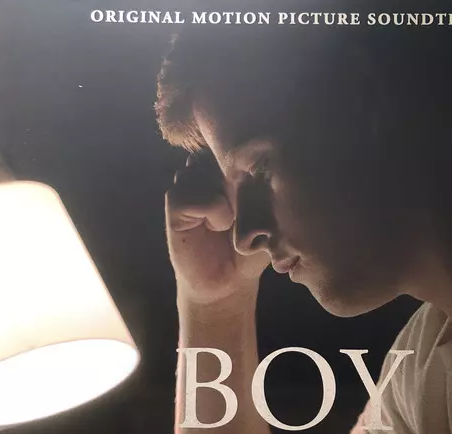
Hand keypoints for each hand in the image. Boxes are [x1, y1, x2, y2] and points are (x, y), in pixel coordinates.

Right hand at [166, 150, 268, 305]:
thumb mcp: (270, 214)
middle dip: (235, 169)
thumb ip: (267, 186)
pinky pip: (188, 191)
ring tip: (236, 217)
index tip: (263, 173)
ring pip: (201, 165)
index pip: (234, 137)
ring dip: (224, 191)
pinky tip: (219, 224)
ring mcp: (190, 183)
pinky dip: (211, 209)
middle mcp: (208, 168)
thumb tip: (275, 161)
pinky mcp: (176, 203)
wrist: (231, 280)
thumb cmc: (254, 246)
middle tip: (250, 198)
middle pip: (216, 145)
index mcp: (231, 165)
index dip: (247, 148)